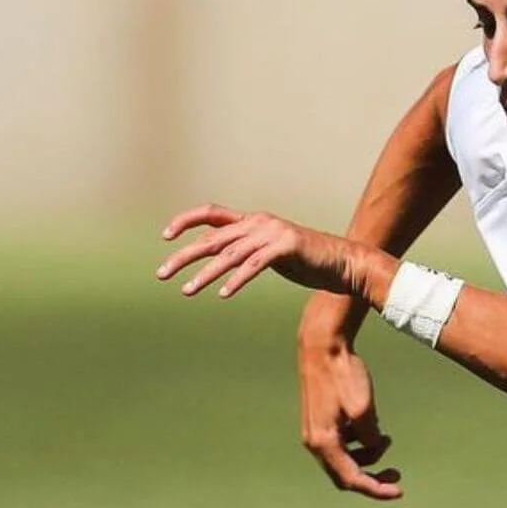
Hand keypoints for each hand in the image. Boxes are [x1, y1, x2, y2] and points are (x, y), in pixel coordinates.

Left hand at [156, 204, 356, 298]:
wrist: (344, 263)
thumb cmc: (309, 261)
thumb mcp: (273, 253)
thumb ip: (250, 251)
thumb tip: (225, 259)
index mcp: (254, 221)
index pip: (212, 214)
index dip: (186, 221)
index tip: (165, 236)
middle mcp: (260, 223)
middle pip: (213, 238)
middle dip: (184, 256)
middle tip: (162, 273)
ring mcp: (273, 233)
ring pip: (230, 254)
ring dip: (206, 274)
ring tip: (187, 290)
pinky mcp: (287, 247)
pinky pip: (255, 265)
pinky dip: (238, 279)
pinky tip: (224, 293)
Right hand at [297, 336, 403, 501]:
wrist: (323, 346)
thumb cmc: (343, 375)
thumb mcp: (364, 408)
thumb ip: (370, 436)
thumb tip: (374, 447)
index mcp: (324, 443)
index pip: (352, 479)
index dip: (376, 489)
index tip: (399, 492)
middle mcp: (315, 442)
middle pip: (345, 475)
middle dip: (372, 477)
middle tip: (397, 475)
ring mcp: (316, 432)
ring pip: (345, 459)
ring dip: (368, 455)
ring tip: (387, 438)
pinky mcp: (321, 422)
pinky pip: (342, 444)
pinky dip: (359, 442)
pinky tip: (373, 427)